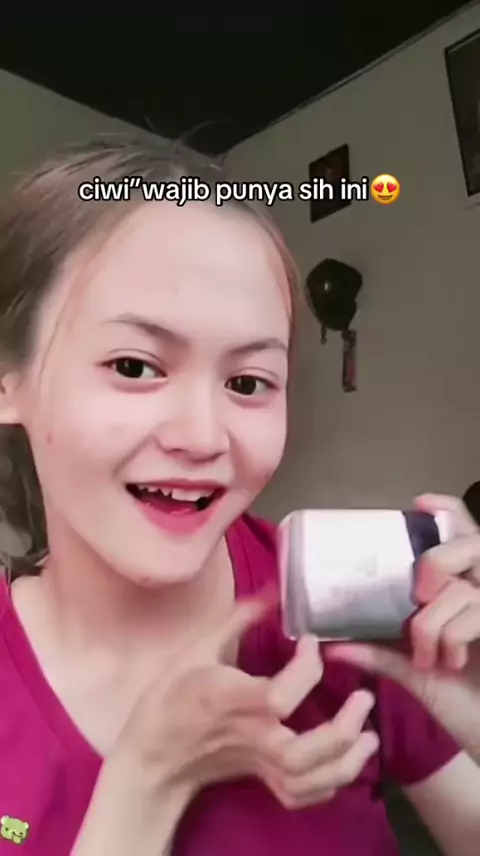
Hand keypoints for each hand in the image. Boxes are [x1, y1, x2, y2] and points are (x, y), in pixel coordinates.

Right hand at [114, 596, 378, 808]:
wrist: (152, 754)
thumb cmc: (171, 695)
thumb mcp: (197, 647)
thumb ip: (238, 618)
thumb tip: (274, 590)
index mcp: (230, 700)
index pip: (280, 696)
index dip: (306, 667)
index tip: (312, 641)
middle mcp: (249, 736)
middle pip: (302, 752)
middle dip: (342, 731)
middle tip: (364, 699)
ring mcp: (256, 763)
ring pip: (307, 780)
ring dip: (345, 764)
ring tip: (369, 738)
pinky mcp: (261, 778)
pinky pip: (299, 795)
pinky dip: (328, 785)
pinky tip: (344, 762)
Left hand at [326, 494, 479, 757]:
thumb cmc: (461, 702)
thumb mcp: (414, 671)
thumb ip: (378, 650)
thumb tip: (328, 644)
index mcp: (466, 591)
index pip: (463, 532)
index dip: (447, 511)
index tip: (419, 502)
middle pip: (469, 544)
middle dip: (436, 563)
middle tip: (418, 595)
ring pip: (460, 588)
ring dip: (433, 623)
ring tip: (428, 655)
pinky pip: (474, 610)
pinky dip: (452, 637)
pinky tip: (451, 663)